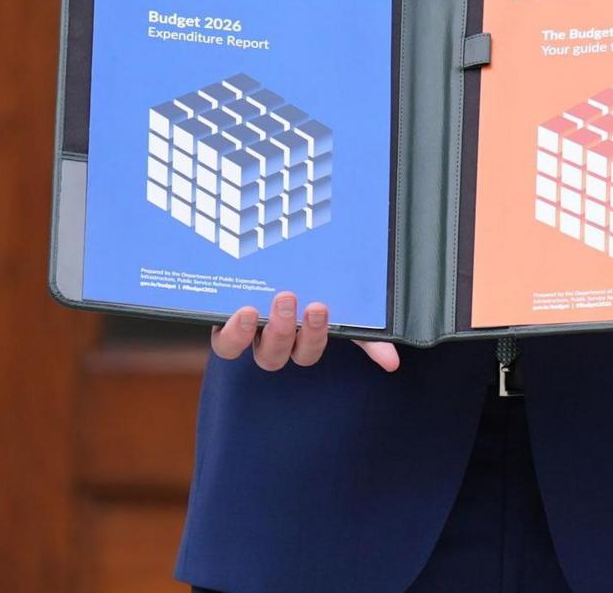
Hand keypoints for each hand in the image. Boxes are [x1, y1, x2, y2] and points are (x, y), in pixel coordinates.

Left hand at [211, 290, 400, 371]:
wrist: (267, 249)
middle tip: (291, 299)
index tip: (319, 307)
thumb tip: (393, 362)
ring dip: (253, 333)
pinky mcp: (220, 322)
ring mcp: (244, 332)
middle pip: (275, 356)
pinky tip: (240, 311)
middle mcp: (269, 339)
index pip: (307, 350)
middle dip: (284, 331)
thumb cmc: (314, 285)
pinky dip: (231, 332)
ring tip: (260, 306)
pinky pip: (223, 342)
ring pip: (242, 351)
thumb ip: (364, 334)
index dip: (312, 336)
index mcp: (299, 336)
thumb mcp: (340, 305)